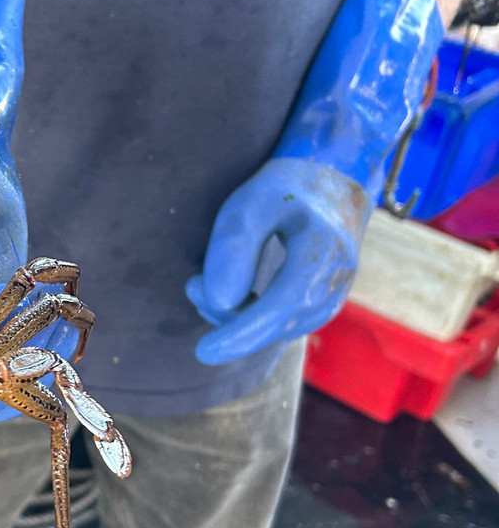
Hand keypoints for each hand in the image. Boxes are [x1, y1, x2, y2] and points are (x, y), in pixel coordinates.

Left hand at [186, 159, 367, 364]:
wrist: (335, 176)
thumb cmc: (287, 185)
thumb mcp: (253, 201)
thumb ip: (235, 247)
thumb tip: (220, 302)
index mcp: (323, 252)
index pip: (280, 309)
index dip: (241, 335)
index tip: (203, 351)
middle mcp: (336, 282)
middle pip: (275, 324)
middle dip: (226, 316)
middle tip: (191, 286)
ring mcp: (333, 295)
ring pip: (278, 329)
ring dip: (236, 317)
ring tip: (202, 286)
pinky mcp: (322, 301)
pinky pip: (283, 323)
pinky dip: (251, 317)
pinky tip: (229, 298)